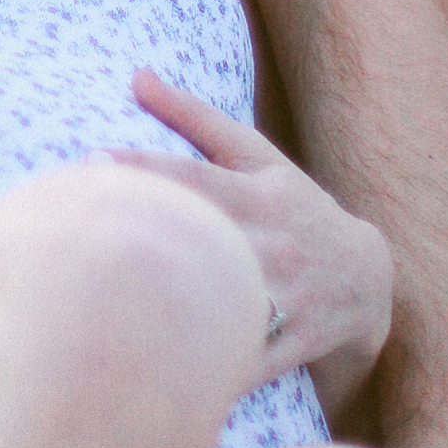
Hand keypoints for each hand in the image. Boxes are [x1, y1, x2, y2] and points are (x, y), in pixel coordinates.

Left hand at [101, 67, 392, 419]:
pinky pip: (248, 362)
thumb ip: (195, 118)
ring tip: (110, 301)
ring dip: (179, 305)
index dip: (146, 169)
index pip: (196, 179)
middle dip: (154, 233)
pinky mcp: (293, 346)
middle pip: (208, 239)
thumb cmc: (294, 206)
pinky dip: (213, 369)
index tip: (92, 161)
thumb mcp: (256, 157)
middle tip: (82, 226)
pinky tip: (161, 372)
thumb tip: (136, 75)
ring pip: (230, 305)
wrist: (366, 279)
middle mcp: (273, 246)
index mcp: (259, 197)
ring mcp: (287, 299)